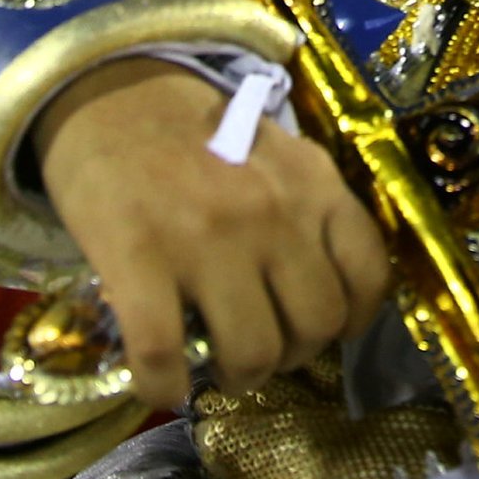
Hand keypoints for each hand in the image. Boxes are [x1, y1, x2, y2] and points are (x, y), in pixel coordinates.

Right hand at [34, 60, 390, 410]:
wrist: (110, 90)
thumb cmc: (195, 132)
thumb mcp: (277, 152)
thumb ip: (309, 209)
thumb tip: (325, 287)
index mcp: (312, 184)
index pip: (368, 275)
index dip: (350, 320)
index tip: (324, 331)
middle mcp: (273, 214)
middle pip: (314, 327)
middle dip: (291, 355)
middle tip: (261, 349)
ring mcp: (207, 240)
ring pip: (252, 354)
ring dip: (237, 377)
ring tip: (216, 365)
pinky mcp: (140, 261)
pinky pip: (164, 358)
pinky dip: (163, 388)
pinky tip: (160, 383)